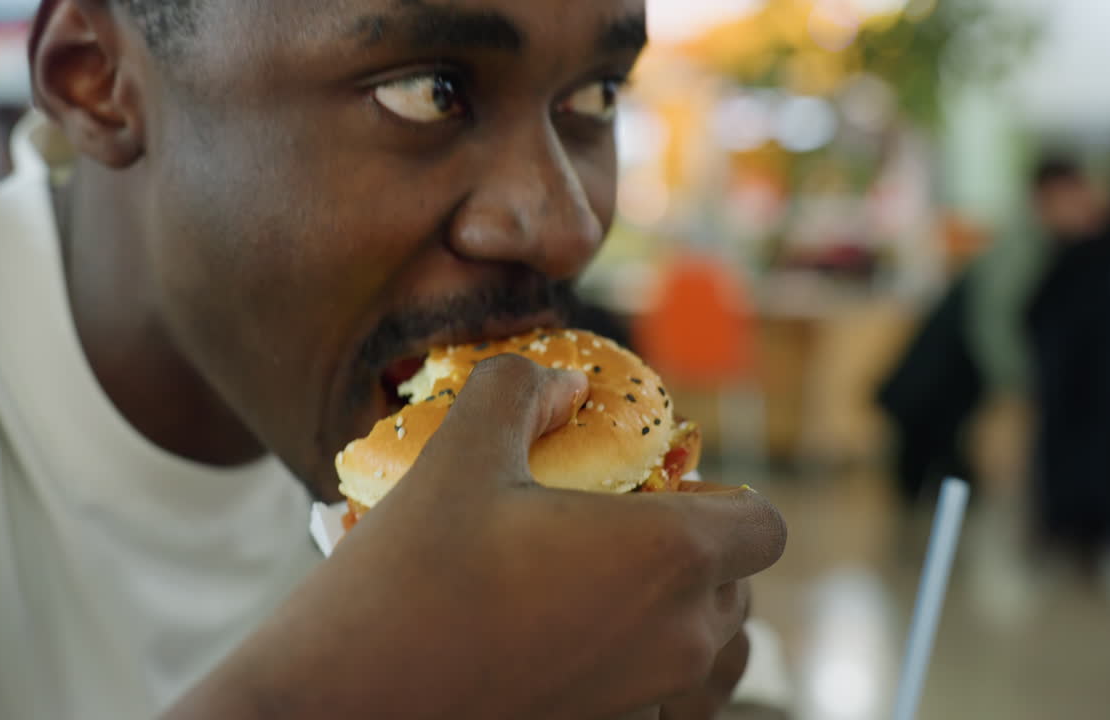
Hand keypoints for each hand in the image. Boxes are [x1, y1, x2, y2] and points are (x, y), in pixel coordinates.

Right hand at [165, 356, 786, 718]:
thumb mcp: (459, 453)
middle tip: (614, 529)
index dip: (725, 500)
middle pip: (736, 589)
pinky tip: (581, 648)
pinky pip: (664, 706)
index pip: (764, 527)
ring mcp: (645, 701)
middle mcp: (679, 639)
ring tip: (604, 591)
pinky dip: (646, 673)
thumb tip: (562, 384)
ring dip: (679, 617)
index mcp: (670, 557)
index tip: (661, 491)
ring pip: (706, 656)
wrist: (345, 703)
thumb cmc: (411, 577)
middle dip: (697, 551)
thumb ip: (521, 391)